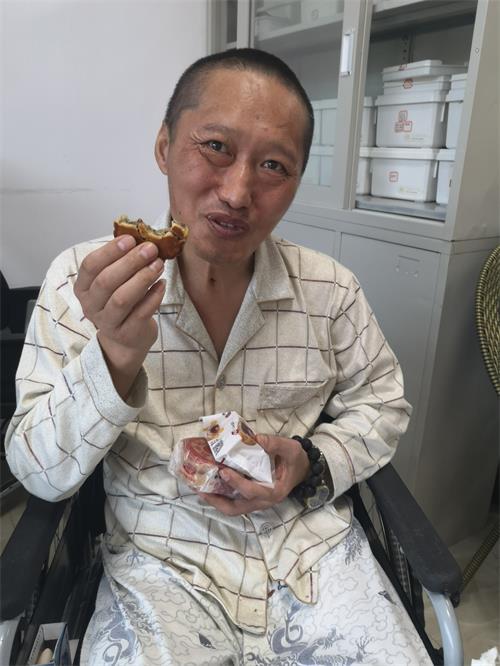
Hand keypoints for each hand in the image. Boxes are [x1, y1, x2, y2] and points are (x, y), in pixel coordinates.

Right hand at [74, 235, 165, 397]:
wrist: (126, 340)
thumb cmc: (120, 303)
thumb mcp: (114, 282)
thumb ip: (121, 262)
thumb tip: (142, 237)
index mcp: (84, 288)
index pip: (90, 266)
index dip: (110, 251)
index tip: (130, 239)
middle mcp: (91, 306)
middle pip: (107, 281)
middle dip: (130, 262)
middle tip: (151, 248)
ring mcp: (108, 322)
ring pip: (123, 298)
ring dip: (143, 278)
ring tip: (159, 265)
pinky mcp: (128, 333)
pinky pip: (142, 312)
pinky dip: (154, 296)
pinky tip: (162, 284)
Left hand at [198, 434, 309, 515]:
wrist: (303, 468)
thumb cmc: (297, 459)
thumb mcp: (291, 448)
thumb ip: (275, 443)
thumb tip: (255, 438)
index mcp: (275, 491)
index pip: (252, 491)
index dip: (237, 483)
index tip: (224, 472)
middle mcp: (264, 501)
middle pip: (236, 509)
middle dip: (217, 501)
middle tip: (201, 490)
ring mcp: (257, 502)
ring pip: (233, 508)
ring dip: (216, 500)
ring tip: (200, 489)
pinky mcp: (252, 498)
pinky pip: (234, 502)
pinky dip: (222, 496)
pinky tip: (211, 484)